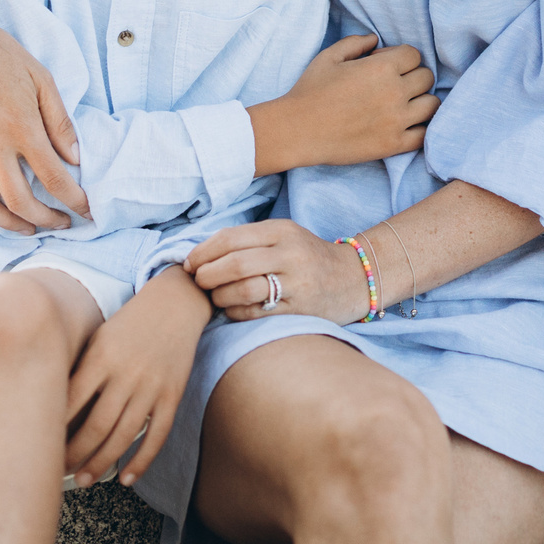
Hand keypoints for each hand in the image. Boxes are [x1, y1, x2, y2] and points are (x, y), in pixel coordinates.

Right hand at [0, 7, 88, 232]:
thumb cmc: (0, 54)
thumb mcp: (42, 79)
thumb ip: (60, 121)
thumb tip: (76, 158)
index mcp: (23, 129)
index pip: (54, 178)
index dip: (74, 200)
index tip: (87, 211)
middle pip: (22, 202)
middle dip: (46, 220)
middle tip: (62, 223)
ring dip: (10, 224)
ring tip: (29, 228)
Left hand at [63, 268, 210, 485]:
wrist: (175, 304)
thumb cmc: (128, 324)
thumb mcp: (98, 338)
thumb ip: (80, 370)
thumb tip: (51, 407)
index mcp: (101, 357)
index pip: (70, 402)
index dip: (53, 429)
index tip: (39, 446)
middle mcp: (126, 374)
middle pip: (96, 426)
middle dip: (74, 455)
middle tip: (58, 471)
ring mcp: (151, 386)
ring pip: (123, 436)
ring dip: (102, 462)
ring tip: (85, 479)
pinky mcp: (172, 395)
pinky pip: (157, 435)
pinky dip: (142, 460)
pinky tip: (126, 478)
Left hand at [186, 219, 372, 324]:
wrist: (353, 279)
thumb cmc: (307, 257)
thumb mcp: (284, 236)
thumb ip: (248, 241)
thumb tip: (200, 254)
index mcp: (282, 231)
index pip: (231, 238)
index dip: (203, 252)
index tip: (189, 263)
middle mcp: (290, 254)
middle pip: (234, 264)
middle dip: (206, 275)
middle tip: (198, 282)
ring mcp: (296, 284)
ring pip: (243, 290)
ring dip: (219, 296)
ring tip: (215, 298)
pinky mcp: (298, 310)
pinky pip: (256, 313)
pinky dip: (235, 312)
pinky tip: (232, 310)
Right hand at [248, 36, 437, 174]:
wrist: (297, 130)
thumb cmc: (310, 91)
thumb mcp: (330, 57)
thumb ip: (356, 43)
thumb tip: (375, 40)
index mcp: (382, 68)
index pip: (414, 55)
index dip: (400, 57)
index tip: (384, 65)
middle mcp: (395, 92)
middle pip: (426, 78)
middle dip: (412, 76)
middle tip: (393, 84)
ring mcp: (397, 121)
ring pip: (432, 105)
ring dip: (420, 101)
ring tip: (403, 104)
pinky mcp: (393, 145)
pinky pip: (424, 135)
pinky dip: (419, 128)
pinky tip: (404, 125)